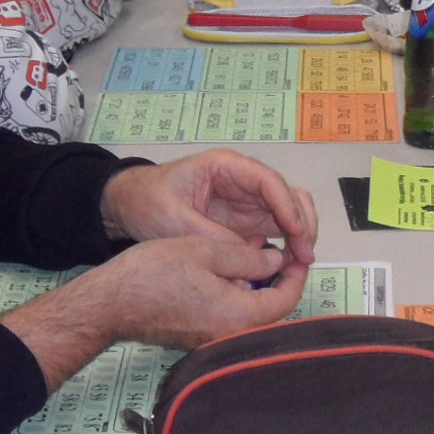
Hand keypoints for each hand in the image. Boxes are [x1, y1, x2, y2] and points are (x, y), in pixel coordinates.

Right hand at [14, 235, 306, 363]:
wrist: (110, 303)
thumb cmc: (155, 272)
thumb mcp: (206, 250)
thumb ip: (248, 258)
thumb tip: (277, 262)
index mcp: (239, 317)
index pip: (286, 299)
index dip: (296, 274)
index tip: (295, 251)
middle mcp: (231, 336)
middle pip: (272, 311)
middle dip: (280, 282)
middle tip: (280, 252)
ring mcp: (213, 341)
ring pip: (252, 315)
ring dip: (260, 289)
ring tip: (258, 257)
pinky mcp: (198, 339)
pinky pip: (231, 319)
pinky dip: (239, 298)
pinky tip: (231, 274)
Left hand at [100, 150, 318, 260]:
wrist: (127, 204)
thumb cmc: (145, 201)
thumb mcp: (172, 220)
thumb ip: (210, 236)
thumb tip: (249, 259)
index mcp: (226, 167)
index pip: (268, 182)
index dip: (287, 207)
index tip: (297, 234)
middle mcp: (243, 182)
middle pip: (287, 196)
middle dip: (301, 223)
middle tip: (307, 255)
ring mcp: (246, 202)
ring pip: (288, 213)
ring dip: (299, 235)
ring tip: (302, 262)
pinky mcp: (244, 223)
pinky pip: (276, 230)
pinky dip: (286, 246)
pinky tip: (288, 266)